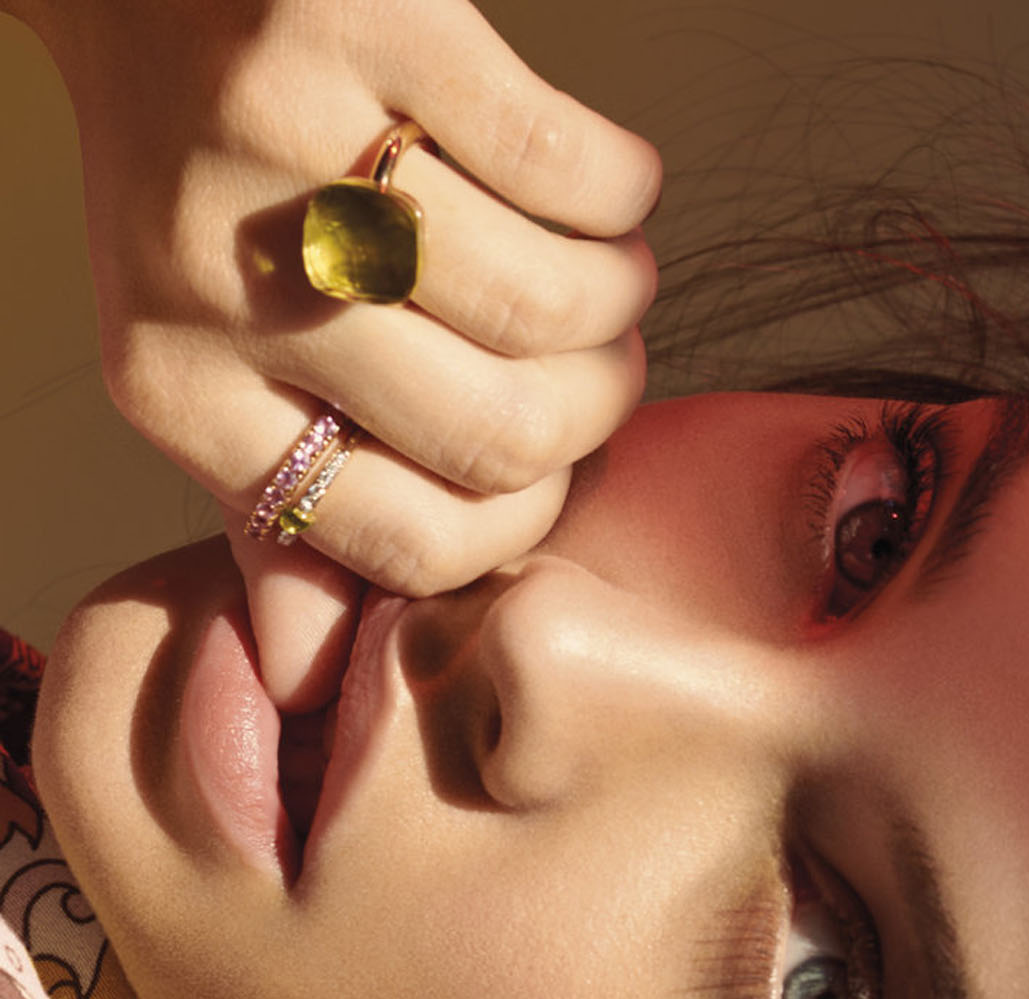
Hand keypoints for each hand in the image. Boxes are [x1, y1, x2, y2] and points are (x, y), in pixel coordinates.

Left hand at [14, 0, 659, 705]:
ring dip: (622, 302)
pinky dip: (627, 195)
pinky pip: (581, 167)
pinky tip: (604, 191)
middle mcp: (227, 280)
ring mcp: (299, 143)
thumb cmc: (202, 201)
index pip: (413, 541)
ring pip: (558, 304)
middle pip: (504, 432)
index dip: (520, 523)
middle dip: (596, 411)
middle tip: (602, 365)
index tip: (546, 468)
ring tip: (607, 275)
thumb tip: (313, 682)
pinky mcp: (377, 19)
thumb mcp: (205, 375)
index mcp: (181, 396)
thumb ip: (274, 520)